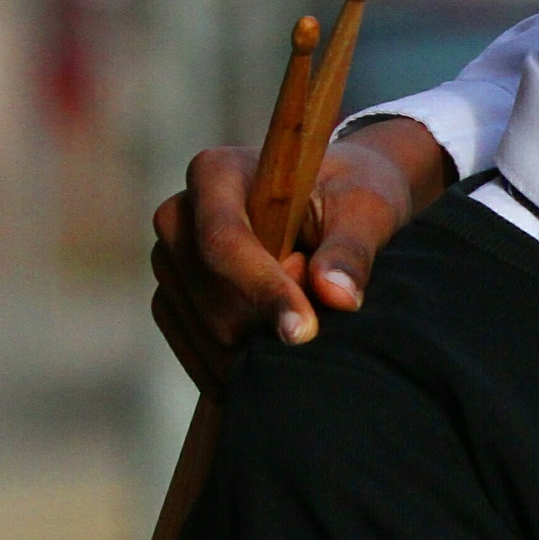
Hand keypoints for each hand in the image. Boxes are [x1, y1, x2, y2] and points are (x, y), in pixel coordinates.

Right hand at [149, 120, 445, 386]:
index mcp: (217, 172)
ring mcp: (170, 258)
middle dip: (265, 321)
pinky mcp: (173, 295)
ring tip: (302, 316)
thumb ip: (353, 250)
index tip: (304, 332)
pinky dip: (232, 365)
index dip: (262, 290)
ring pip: (198, 324)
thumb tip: (337, 297)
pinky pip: (190, 343)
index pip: (223, 240)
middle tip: (319, 313)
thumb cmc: (353, 194)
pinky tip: (271, 367)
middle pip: (208, 292)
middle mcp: (179, 214)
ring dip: (254, 345)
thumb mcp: (367, 210)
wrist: (337, 200)